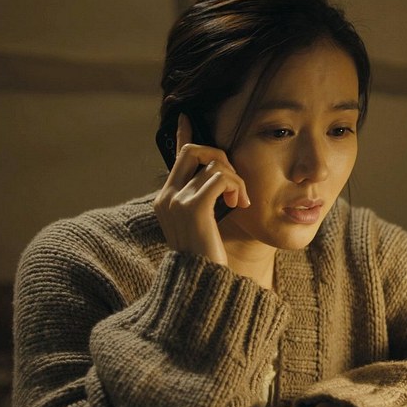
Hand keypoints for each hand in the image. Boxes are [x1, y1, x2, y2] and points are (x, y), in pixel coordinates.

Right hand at [153, 114, 249, 265]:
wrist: (204, 287)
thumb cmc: (210, 259)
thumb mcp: (205, 225)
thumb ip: (207, 199)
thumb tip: (219, 178)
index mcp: (165, 200)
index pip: (176, 157)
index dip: (185, 136)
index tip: (187, 118)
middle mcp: (166, 198)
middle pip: (194, 151)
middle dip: (222, 159)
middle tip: (236, 186)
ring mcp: (176, 201)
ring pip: (213, 163)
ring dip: (235, 178)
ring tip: (240, 201)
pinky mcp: (192, 208)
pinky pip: (220, 177)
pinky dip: (235, 185)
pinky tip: (240, 202)